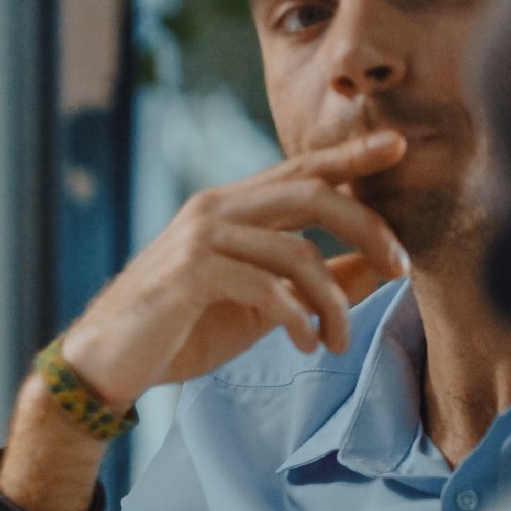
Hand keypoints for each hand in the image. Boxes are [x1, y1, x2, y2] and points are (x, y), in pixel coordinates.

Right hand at [59, 132, 411, 407]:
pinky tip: (304, 344)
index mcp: (229, 209)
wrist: (106, 363)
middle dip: (369, 228)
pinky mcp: (190, 273)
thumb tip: (378, 268)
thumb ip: (314, 283)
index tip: (398, 147)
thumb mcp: (261, 306)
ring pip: (297, 252)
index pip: (300, 171)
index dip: (350, 156)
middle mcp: (214, 210)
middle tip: (404, 269)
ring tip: (338, 341)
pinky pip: (268, 288)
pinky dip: (299, 320)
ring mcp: (199, 238)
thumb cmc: (181, 331)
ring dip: (334, 303)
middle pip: (312, 193)